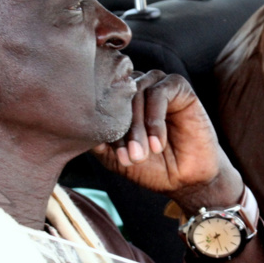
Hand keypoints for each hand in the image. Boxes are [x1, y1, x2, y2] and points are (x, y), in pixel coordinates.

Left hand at [91, 70, 242, 214]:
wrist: (185, 178)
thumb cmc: (150, 167)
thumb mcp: (115, 157)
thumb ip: (97, 141)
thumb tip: (78, 127)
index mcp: (117, 100)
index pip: (102, 103)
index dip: (107, 130)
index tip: (117, 158)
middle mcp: (135, 87)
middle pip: (119, 97)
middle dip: (124, 131)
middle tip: (130, 158)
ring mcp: (156, 84)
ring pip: (137, 94)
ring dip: (138, 127)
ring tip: (143, 153)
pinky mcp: (178, 86)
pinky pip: (160, 93)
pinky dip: (155, 120)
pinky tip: (158, 143)